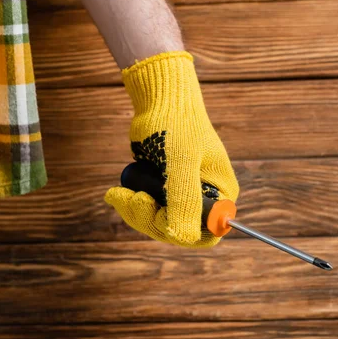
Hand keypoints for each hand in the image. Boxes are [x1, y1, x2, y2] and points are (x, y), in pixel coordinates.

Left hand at [105, 52, 238, 246]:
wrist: (159, 102)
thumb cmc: (176, 125)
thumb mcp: (181, 163)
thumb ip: (184, 199)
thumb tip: (185, 237)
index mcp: (220, 194)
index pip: (206, 233)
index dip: (180, 232)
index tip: (157, 213)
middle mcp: (204, 199)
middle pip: (177, 230)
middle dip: (149, 218)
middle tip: (132, 198)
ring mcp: (182, 195)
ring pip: (157, 222)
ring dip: (135, 211)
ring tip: (118, 193)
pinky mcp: (162, 189)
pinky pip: (146, 210)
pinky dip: (129, 204)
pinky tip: (117, 192)